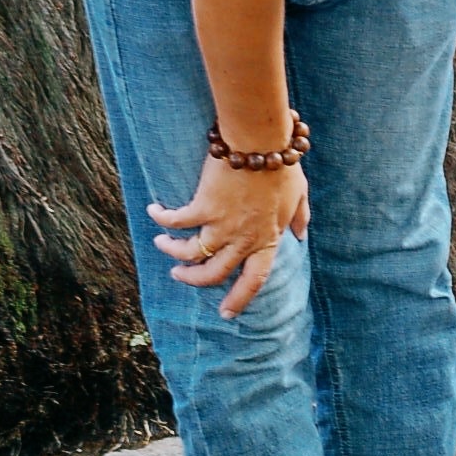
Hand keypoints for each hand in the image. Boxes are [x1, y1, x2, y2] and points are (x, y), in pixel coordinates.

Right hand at [149, 153, 309, 319]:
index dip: (239, 299)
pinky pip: (176, 221)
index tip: (226, 313)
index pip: (254, 280)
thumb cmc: (282, 166)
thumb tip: (300, 234)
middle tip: (179, 274)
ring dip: (172, 251)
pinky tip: (154, 210)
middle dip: (193, 278)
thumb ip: (299, 217)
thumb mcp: (300, 195)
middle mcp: (243, 240)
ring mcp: (221, 226)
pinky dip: (161, 217)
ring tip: (162, 243)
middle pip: (214, 274)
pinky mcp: (203, 208)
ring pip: (190, 253)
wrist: (261, 143)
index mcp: (267, 240)